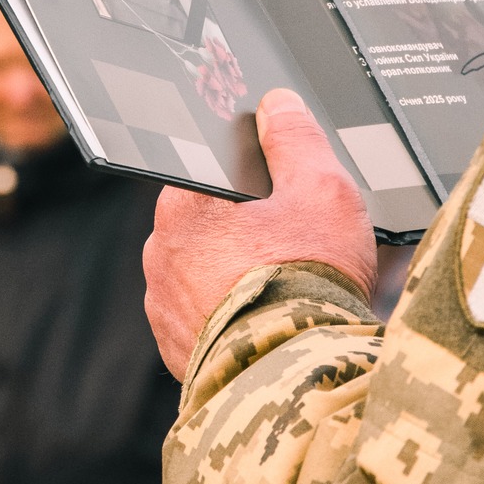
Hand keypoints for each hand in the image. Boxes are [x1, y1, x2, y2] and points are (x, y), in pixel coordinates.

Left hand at [143, 88, 377, 378]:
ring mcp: (164, 308)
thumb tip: (276, 104)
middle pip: (208, 226)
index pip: (209, 173)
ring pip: (205, 276)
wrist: (297, 378)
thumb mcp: (321, 190)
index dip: (250, 181)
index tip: (281, 196)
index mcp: (183, 204)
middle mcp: (161, 254)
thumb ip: (296, 140)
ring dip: (238, 279)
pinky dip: (233, 322)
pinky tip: (271, 326)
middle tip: (297, 247)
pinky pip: (206, 323)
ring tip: (289, 292)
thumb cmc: (308, 280)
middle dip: (247, 231)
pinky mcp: (178, 353)